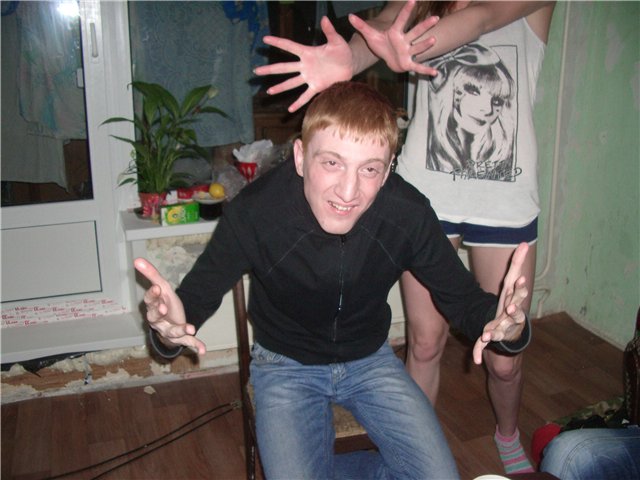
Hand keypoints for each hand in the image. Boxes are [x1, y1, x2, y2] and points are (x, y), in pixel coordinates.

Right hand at [134, 258, 205, 354]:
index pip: (149, 301)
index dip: (152, 296)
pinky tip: (202, 350)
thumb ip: (151, 274)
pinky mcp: (181, 337)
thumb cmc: (165, 304)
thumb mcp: (161, 287)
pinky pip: (187, 343)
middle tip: (163, 307)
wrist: (173, 321)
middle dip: (158, 312)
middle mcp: (158, 321)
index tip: (157, 288)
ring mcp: (169, 330)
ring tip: (191, 328)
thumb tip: (137, 259)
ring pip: (172, 331)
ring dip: (180, 330)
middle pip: (154, 317)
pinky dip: (195, 346)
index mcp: (153, 307)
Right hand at [254, 16, 353, 111]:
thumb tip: (324, 19)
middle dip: (270, 69)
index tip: (265, 39)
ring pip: (291, 83)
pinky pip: (306, 96)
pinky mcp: (317, 87)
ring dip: (280, 87)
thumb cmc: (342, 51)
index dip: (278, 42)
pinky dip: (299, 103)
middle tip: (256, 71)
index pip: (289, 46)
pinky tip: (290, 110)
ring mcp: (309, 77)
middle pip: (284, 67)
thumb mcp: (336, 40)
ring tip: (269, 91)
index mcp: (307, 53)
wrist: (349, 65)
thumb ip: (329, 31)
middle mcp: (305, 66)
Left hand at [348, 0, 439, 75]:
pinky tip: (435, 73)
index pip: (401, 20)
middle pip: (415, 32)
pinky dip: (426, 70)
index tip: (413, 0)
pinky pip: (418, 67)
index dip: (406, 11)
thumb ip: (361, 26)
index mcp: (395, 33)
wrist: (387, 59)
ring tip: (433, 39)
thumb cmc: (381, 45)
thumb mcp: (370, 36)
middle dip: (425, 26)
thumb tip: (350, 16)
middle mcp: (404, 41)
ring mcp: (408, 52)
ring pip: (418, 47)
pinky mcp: (408, 63)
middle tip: (435, 18)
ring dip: (425, 44)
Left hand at [472, 243, 529, 364]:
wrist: (511, 334)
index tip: (521, 279)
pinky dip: (479, 351)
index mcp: (513, 302)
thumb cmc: (510, 304)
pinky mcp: (492, 339)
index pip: (519, 294)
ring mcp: (502, 329)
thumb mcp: (511, 284)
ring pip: (499, 331)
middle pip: (515, 314)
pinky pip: (484, 346)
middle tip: (511, 308)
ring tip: (488, 334)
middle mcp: (511, 317)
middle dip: (514, 311)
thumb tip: (524, 242)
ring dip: (494, 333)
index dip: (520, 287)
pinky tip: (475, 360)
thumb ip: (517, 264)